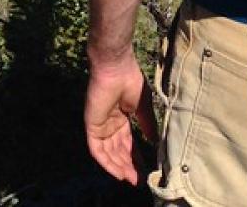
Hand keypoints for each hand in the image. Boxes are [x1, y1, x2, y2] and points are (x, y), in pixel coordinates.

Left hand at [84, 51, 157, 185]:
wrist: (116, 67)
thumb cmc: (130, 81)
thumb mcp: (143, 107)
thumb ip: (147, 125)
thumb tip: (155, 142)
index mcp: (121, 117)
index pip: (128, 143)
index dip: (136, 157)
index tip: (146, 170)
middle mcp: (110, 123)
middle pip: (118, 150)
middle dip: (128, 165)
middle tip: (140, 179)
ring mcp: (100, 125)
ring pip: (108, 153)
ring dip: (119, 167)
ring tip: (132, 179)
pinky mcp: (91, 125)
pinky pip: (97, 149)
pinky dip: (107, 163)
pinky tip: (119, 173)